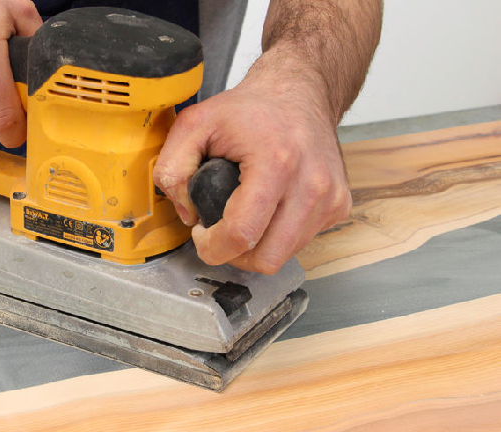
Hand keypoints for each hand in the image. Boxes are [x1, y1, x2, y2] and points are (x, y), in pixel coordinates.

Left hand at [153, 61, 351, 274]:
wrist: (298, 93)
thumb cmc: (250, 109)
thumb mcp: (193, 124)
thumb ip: (173, 168)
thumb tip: (186, 212)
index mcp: (276, 163)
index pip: (243, 233)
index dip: (213, 246)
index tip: (201, 234)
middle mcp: (311, 184)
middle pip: (267, 257)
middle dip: (233, 255)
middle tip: (218, 234)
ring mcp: (330, 197)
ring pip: (284, 255)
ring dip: (256, 248)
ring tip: (240, 220)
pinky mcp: (339, 205)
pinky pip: (302, 242)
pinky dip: (278, 236)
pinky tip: (266, 211)